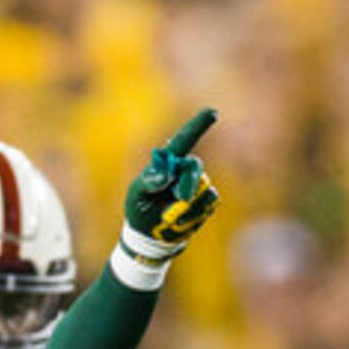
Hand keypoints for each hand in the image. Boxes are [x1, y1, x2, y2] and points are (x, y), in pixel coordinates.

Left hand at [119, 110, 221, 263]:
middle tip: (179, 198)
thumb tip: (166, 173)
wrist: (151, 236)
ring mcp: (197, 185)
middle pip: (195, 167)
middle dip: (187, 184)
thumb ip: (148, 181)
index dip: (198, 125)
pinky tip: (179, 221)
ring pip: (202, 189)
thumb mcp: (137, 196)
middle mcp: (184, 170)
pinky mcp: (205, 202)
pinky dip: (193, 215)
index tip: (212, 112)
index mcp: (167, 162)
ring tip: (167, 216)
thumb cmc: (140, 211)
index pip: (184, 140)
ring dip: (185, 206)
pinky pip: (208, 204)